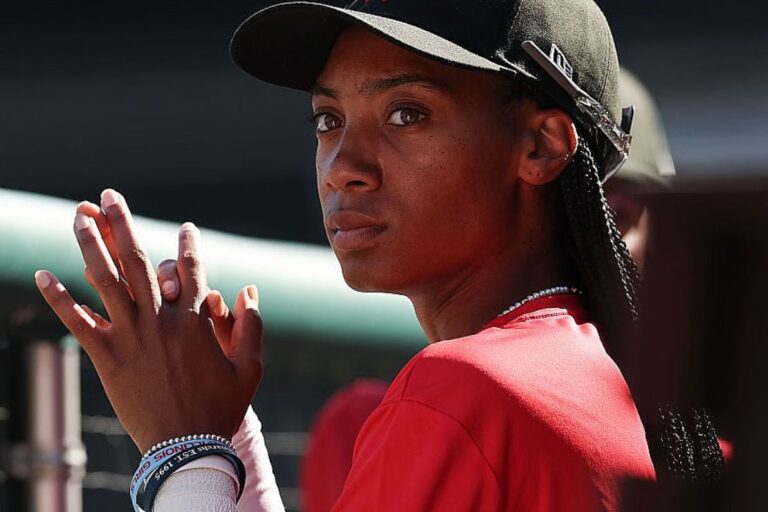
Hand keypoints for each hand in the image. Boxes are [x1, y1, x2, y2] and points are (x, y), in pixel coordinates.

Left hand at [35, 189, 262, 452]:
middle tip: (109, 196)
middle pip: (138, 260)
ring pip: (105, 280)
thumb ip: (252, 324)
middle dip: (123, 223)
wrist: (186, 446)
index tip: (185, 227)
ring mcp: (130, 336)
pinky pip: (78, 321)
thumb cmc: (221, 407)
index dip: (188, 244)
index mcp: (194, 319)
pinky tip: (43, 274)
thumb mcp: (250, 366)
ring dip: (90, 244)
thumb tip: (248, 290)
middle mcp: (159, 319)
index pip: (190, 268)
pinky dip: (59, 298)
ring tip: (78, 216)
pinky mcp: (106, 357)